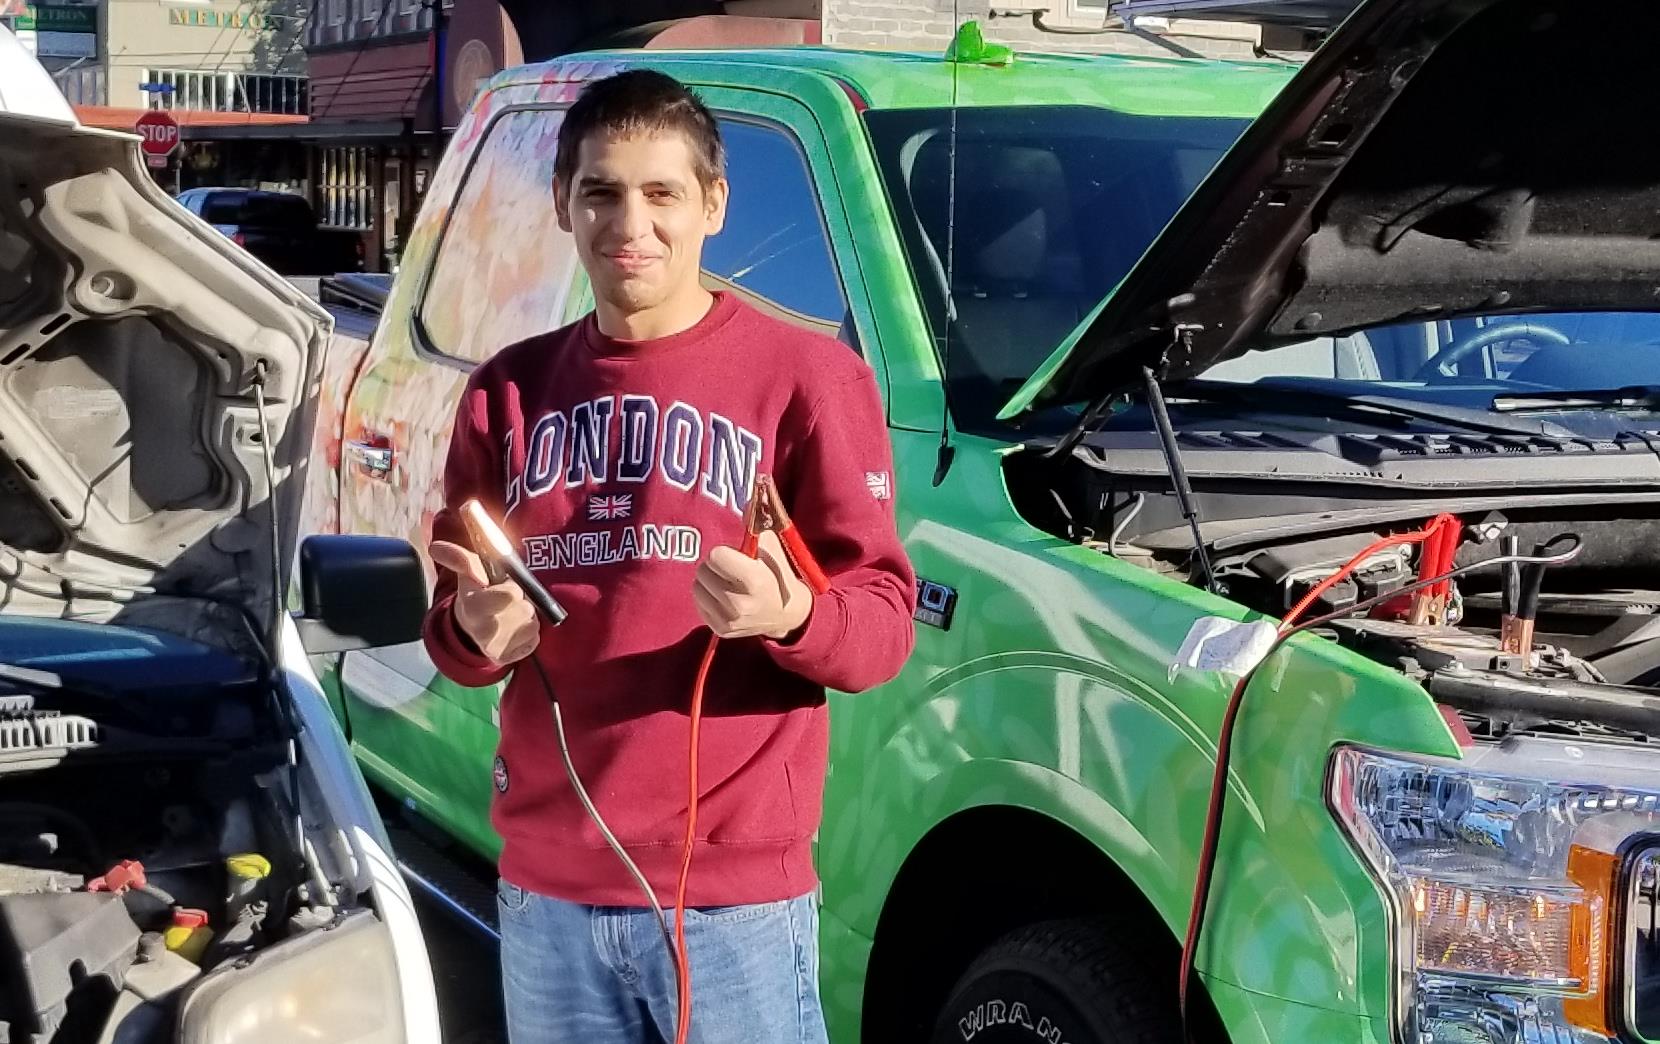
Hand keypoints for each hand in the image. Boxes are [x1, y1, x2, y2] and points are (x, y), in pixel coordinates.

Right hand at [429, 540, 540, 665]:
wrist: (471, 627)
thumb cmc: (475, 594)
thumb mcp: (467, 575)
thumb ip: (458, 558)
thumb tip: (435, 548)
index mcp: (473, 608)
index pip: (510, 595)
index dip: (511, 589)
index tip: (504, 588)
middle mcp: (484, 632)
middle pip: (526, 609)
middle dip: (521, 600)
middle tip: (507, 600)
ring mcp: (496, 647)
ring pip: (532, 624)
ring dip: (526, 616)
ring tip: (509, 614)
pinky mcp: (508, 658)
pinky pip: (534, 640)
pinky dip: (529, 633)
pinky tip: (513, 629)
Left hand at [693, 529, 812, 639]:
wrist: (788, 615)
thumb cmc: (779, 574)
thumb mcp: (774, 548)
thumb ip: (758, 524)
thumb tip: (749, 501)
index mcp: (754, 581)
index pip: (715, 555)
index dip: (725, 552)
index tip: (737, 557)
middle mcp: (739, 605)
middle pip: (703, 571)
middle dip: (716, 566)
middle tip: (732, 570)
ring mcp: (729, 621)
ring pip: (697, 586)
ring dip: (709, 581)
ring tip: (728, 582)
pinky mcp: (720, 630)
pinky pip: (698, 603)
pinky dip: (708, 596)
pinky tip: (724, 596)